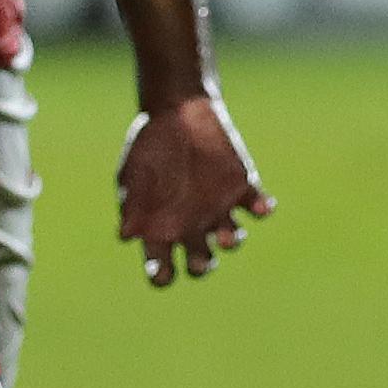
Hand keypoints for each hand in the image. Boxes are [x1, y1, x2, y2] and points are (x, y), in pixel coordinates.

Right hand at [115, 89, 275, 285]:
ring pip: (232, 240)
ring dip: (233, 241)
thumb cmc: (148, 146)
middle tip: (200, 258)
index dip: (162, 276)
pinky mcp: (240, 188)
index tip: (162, 269)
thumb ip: (131, 204)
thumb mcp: (132, 174)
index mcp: (161, 227)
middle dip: (202, 267)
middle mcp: (191, 224)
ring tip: (227, 234)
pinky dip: (262, 210)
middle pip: (201, 262)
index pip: (162, 267)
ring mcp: (218, 208)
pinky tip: (261, 206)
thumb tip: (125, 236)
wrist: (176, 110)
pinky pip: (258, 208)